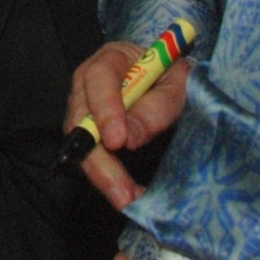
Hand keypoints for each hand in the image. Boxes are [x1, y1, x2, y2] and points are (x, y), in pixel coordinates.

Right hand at [67, 40, 192, 208]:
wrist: (169, 81)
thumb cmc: (173, 76)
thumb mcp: (178, 82)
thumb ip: (158, 104)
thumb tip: (130, 138)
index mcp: (110, 60)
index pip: (99, 79)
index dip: (105, 110)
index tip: (118, 142)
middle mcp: (87, 85)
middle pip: (81, 121)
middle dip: (99, 159)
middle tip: (122, 190)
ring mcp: (84, 112)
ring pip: (81, 146)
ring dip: (103, 177)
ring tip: (127, 200)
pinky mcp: (89, 137)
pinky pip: (92, 159)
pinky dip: (109, 181)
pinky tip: (128, 196)